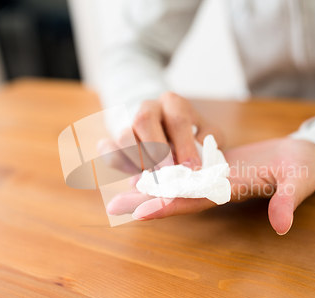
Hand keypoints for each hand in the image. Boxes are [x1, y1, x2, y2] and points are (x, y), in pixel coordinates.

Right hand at [97, 92, 223, 173]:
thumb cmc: (192, 136)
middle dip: (157, 150)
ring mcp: (127, 121)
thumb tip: (196, 166)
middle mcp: (148, 107)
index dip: (184, 145)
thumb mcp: (207, 136)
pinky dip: (119, 164)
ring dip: (139, 160)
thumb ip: (206, 147)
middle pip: (144, 120)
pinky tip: (135, 177)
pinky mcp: (113, 139)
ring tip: (154, 178)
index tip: (192, 168)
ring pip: (123, 136)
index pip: (177, 119)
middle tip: (168, 174)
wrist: (166, 132)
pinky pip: (107, 149)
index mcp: (173, 103)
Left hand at [107, 138, 314, 234]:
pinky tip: (143, 162)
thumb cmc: (303, 168)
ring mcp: (213, 176)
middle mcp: (217, 188)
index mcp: (232, 191)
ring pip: (177, 181)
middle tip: (113, 207)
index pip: (196, 202)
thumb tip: (282, 225)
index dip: (170, 207)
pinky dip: (164, 164)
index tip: (141, 212)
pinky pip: (185, 166)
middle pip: (177, 196)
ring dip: (150, 185)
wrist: (301, 156)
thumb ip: (288, 201)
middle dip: (147, 201)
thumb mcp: (300, 181)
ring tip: (118, 185)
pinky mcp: (214, 164)